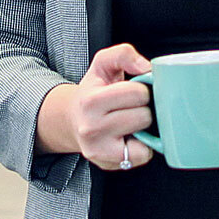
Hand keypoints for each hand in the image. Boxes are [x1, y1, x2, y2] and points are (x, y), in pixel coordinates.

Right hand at [39, 43, 154, 170]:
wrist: (72, 120)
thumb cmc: (92, 92)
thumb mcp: (102, 64)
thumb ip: (123, 55)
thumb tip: (147, 68)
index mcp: (90, 101)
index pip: (137, 94)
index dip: (142, 89)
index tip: (133, 91)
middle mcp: (91, 128)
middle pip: (144, 116)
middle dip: (143, 109)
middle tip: (131, 107)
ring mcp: (99, 149)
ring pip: (146, 137)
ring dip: (144, 128)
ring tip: (130, 122)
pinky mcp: (109, 164)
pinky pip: (144, 156)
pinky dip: (143, 147)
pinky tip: (131, 138)